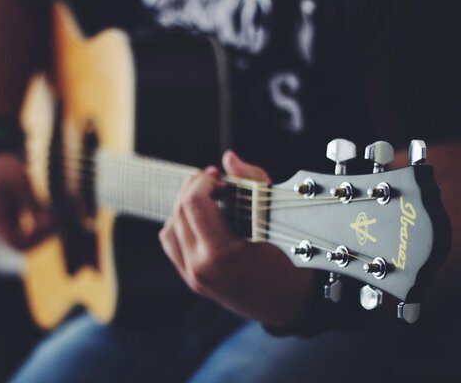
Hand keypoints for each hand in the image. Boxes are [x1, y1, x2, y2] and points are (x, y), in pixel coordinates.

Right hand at [0, 153, 52, 248]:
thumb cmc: (4, 167)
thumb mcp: (21, 182)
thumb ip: (34, 204)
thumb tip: (50, 224)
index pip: (17, 243)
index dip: (37, 239)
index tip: (53, 225)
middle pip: (22, 244)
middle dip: (41, 236)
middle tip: (58, 222)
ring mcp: (4, 222)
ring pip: (26, 238)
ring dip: (42, 231)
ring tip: (56, 216)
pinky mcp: (11, 217)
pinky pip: (27, 229)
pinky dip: (40, 224)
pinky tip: (50, 212)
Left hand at [159, 150, 313, 326]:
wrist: (290, 302)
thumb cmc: (291, 261)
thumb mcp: (275, 217)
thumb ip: (252, 181)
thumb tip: (229, 158)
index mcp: (220, 253)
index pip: (193, 202)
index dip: (203, 181)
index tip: (220, 179)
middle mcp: (200, 267)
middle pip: (179, 210)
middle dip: (195, 188)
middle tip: (216, 182)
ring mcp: (193, 276)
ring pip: (170, 226)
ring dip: (186, 206)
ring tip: (209, 199)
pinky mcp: (192, 280)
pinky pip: (171, 243)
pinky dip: (180, 225)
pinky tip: (201, 219)